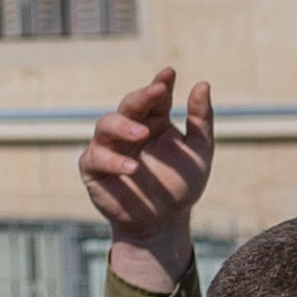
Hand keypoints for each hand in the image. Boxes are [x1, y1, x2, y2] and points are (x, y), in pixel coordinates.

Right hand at [77, 68, 213, 289]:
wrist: (164, 223)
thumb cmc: (181, 185)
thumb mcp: (199, 152)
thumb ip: (201, 120)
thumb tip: (202, 84)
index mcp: (154, 121)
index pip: (155, 96)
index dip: (160, 83)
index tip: (169, 73)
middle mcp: (129, 129)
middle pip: (128, 105)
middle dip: (141, 96)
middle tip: (157, 92)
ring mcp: (109, 147)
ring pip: (105, 124)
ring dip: (123, 126)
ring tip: (142, 133)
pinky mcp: (94, 169)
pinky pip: (96, 157)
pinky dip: (112, 160)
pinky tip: (132, 168)